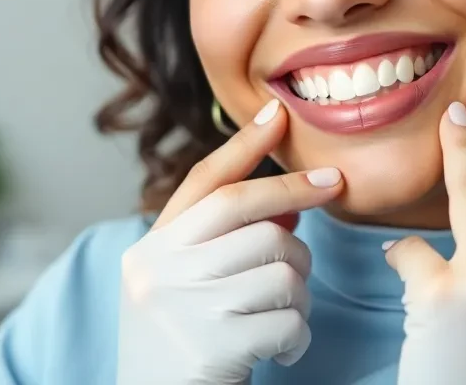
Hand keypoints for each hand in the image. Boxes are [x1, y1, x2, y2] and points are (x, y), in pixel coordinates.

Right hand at [116, 99, 344, 384]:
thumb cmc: (180, 348)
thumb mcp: (181, 287)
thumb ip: (220, 244)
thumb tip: (289, 205)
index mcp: (150, 251)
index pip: (205, 184)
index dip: (246, 146)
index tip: (280, 115)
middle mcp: (160, 270)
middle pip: (254, 218)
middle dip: (296, 222)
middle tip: (315, 226)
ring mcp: (186, 307)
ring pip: (282, 267)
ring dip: (299, 294)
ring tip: (282, 317)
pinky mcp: (215, 346)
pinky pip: (289, 319)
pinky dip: (298, 336)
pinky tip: (281, 350)